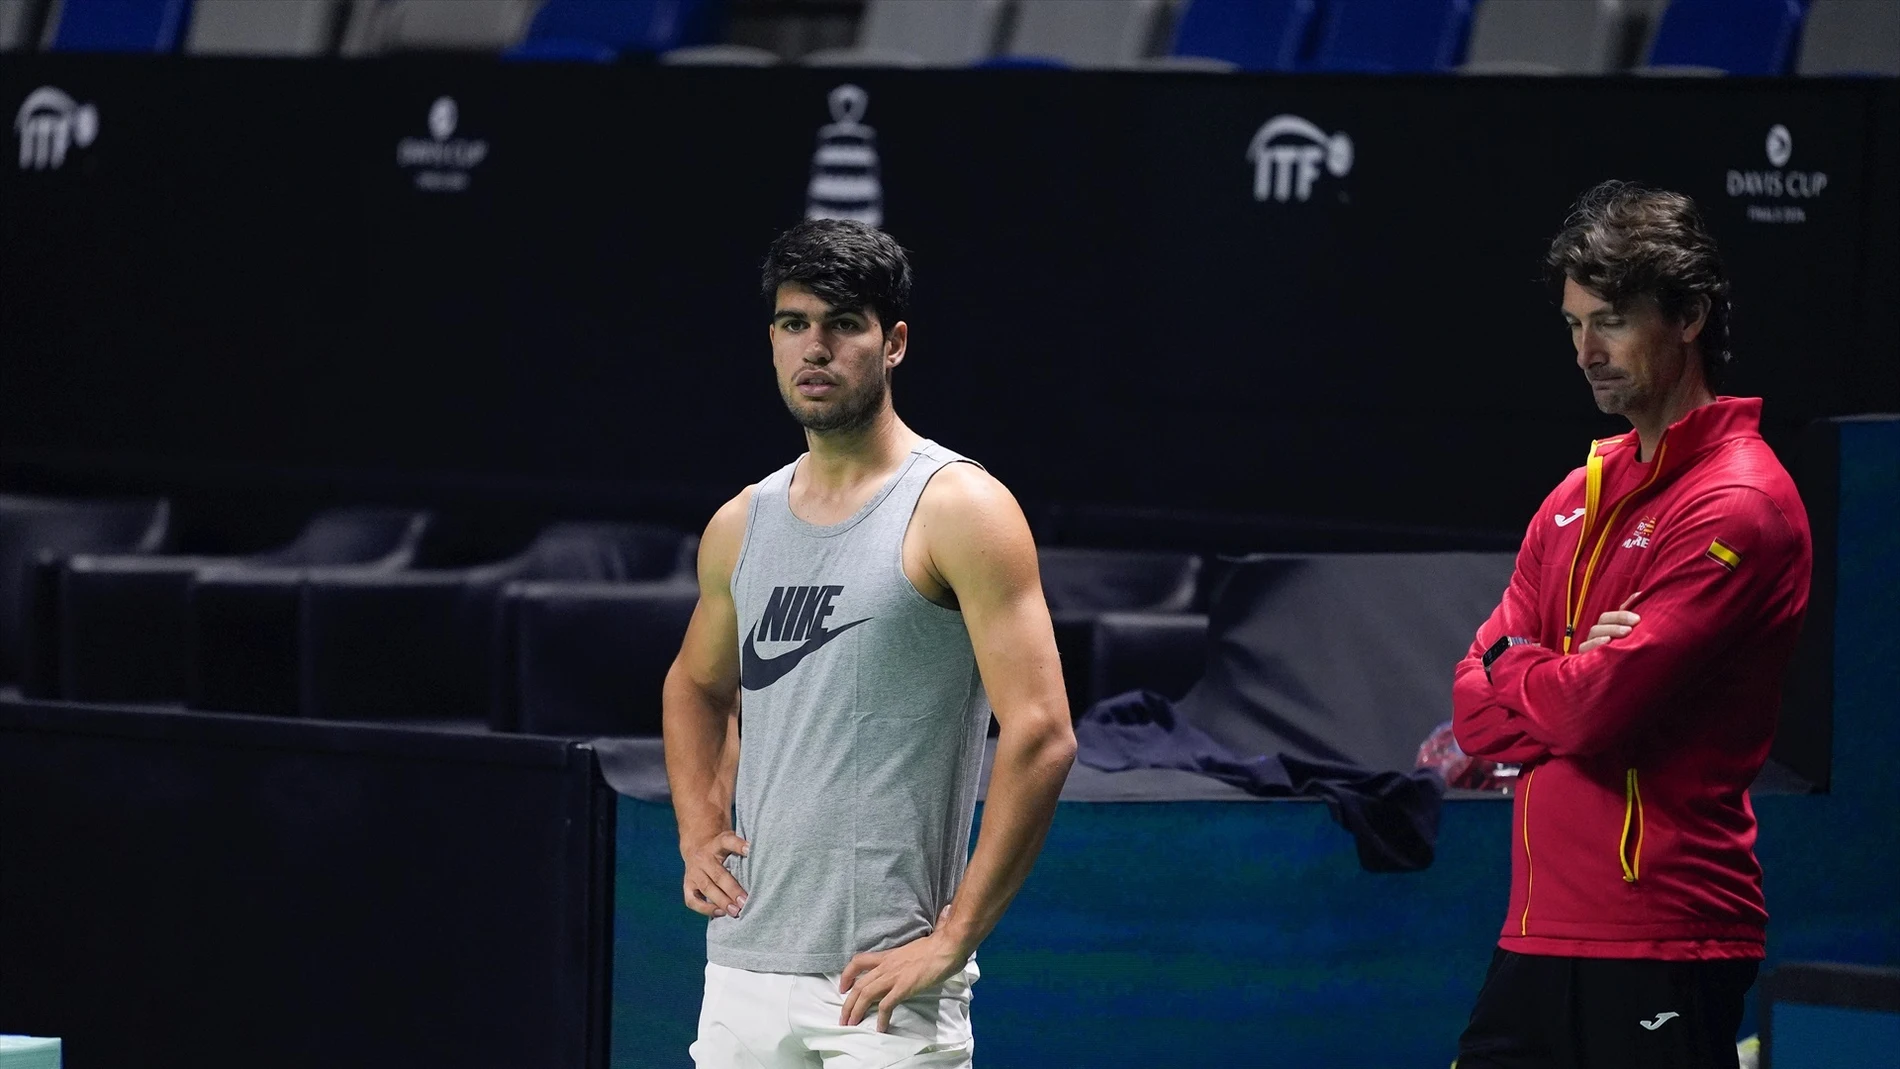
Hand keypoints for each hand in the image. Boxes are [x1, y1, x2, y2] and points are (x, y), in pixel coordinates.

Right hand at [681, 831, 748, 917]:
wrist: (697, 848)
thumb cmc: (722, 849)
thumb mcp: (731, 841)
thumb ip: (742, 849)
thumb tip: (764, 860)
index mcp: (717, 844)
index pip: (727, 841)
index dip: (738, 845)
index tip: (750, 849)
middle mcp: (703, 858)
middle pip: (718, 874)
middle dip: (732, 889)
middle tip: (745, 901)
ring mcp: (693, 872)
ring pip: (707, 888)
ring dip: (722, 901)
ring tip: (735, 911)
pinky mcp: (687, 885)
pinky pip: (692, 900)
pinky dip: (705, 908)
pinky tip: (720, 913)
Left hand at [839, 907, 967, 1032]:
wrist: (947, 945)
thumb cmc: (936, 946)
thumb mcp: (913, 950)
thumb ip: (905, 958)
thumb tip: (908, 963)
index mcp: (888, 956)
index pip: (859, 961)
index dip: (847, 975)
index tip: (843, 987)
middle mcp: (886, 966)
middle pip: (858, 985)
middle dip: (847, 1003)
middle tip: (843, 1018)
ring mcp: (894, 977)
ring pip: (865, 994)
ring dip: (856, 1011)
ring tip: (852, 1024)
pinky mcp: (904, 987)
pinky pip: (886, 1005)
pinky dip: (881, 1018)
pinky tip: (880, 1027)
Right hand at [1577, 593, 1641, 653]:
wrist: (1620, 682)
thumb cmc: (1628, 653)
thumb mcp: (1633, 633)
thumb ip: (1632, 614)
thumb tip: (1639, 594)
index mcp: (1608, 627)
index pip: (1612, 615)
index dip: (1623, 614)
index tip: (1638, 618)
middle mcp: (1598, 633)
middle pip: (1603, 619)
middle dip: (1619, 619)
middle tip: (1634, 624)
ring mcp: (1590, 644)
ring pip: (1595, 631)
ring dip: (1611, 630)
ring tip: (1627, 632)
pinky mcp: (1585, 655)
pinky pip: (1585, 647)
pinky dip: (1595, 643)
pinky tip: (1607, 641)